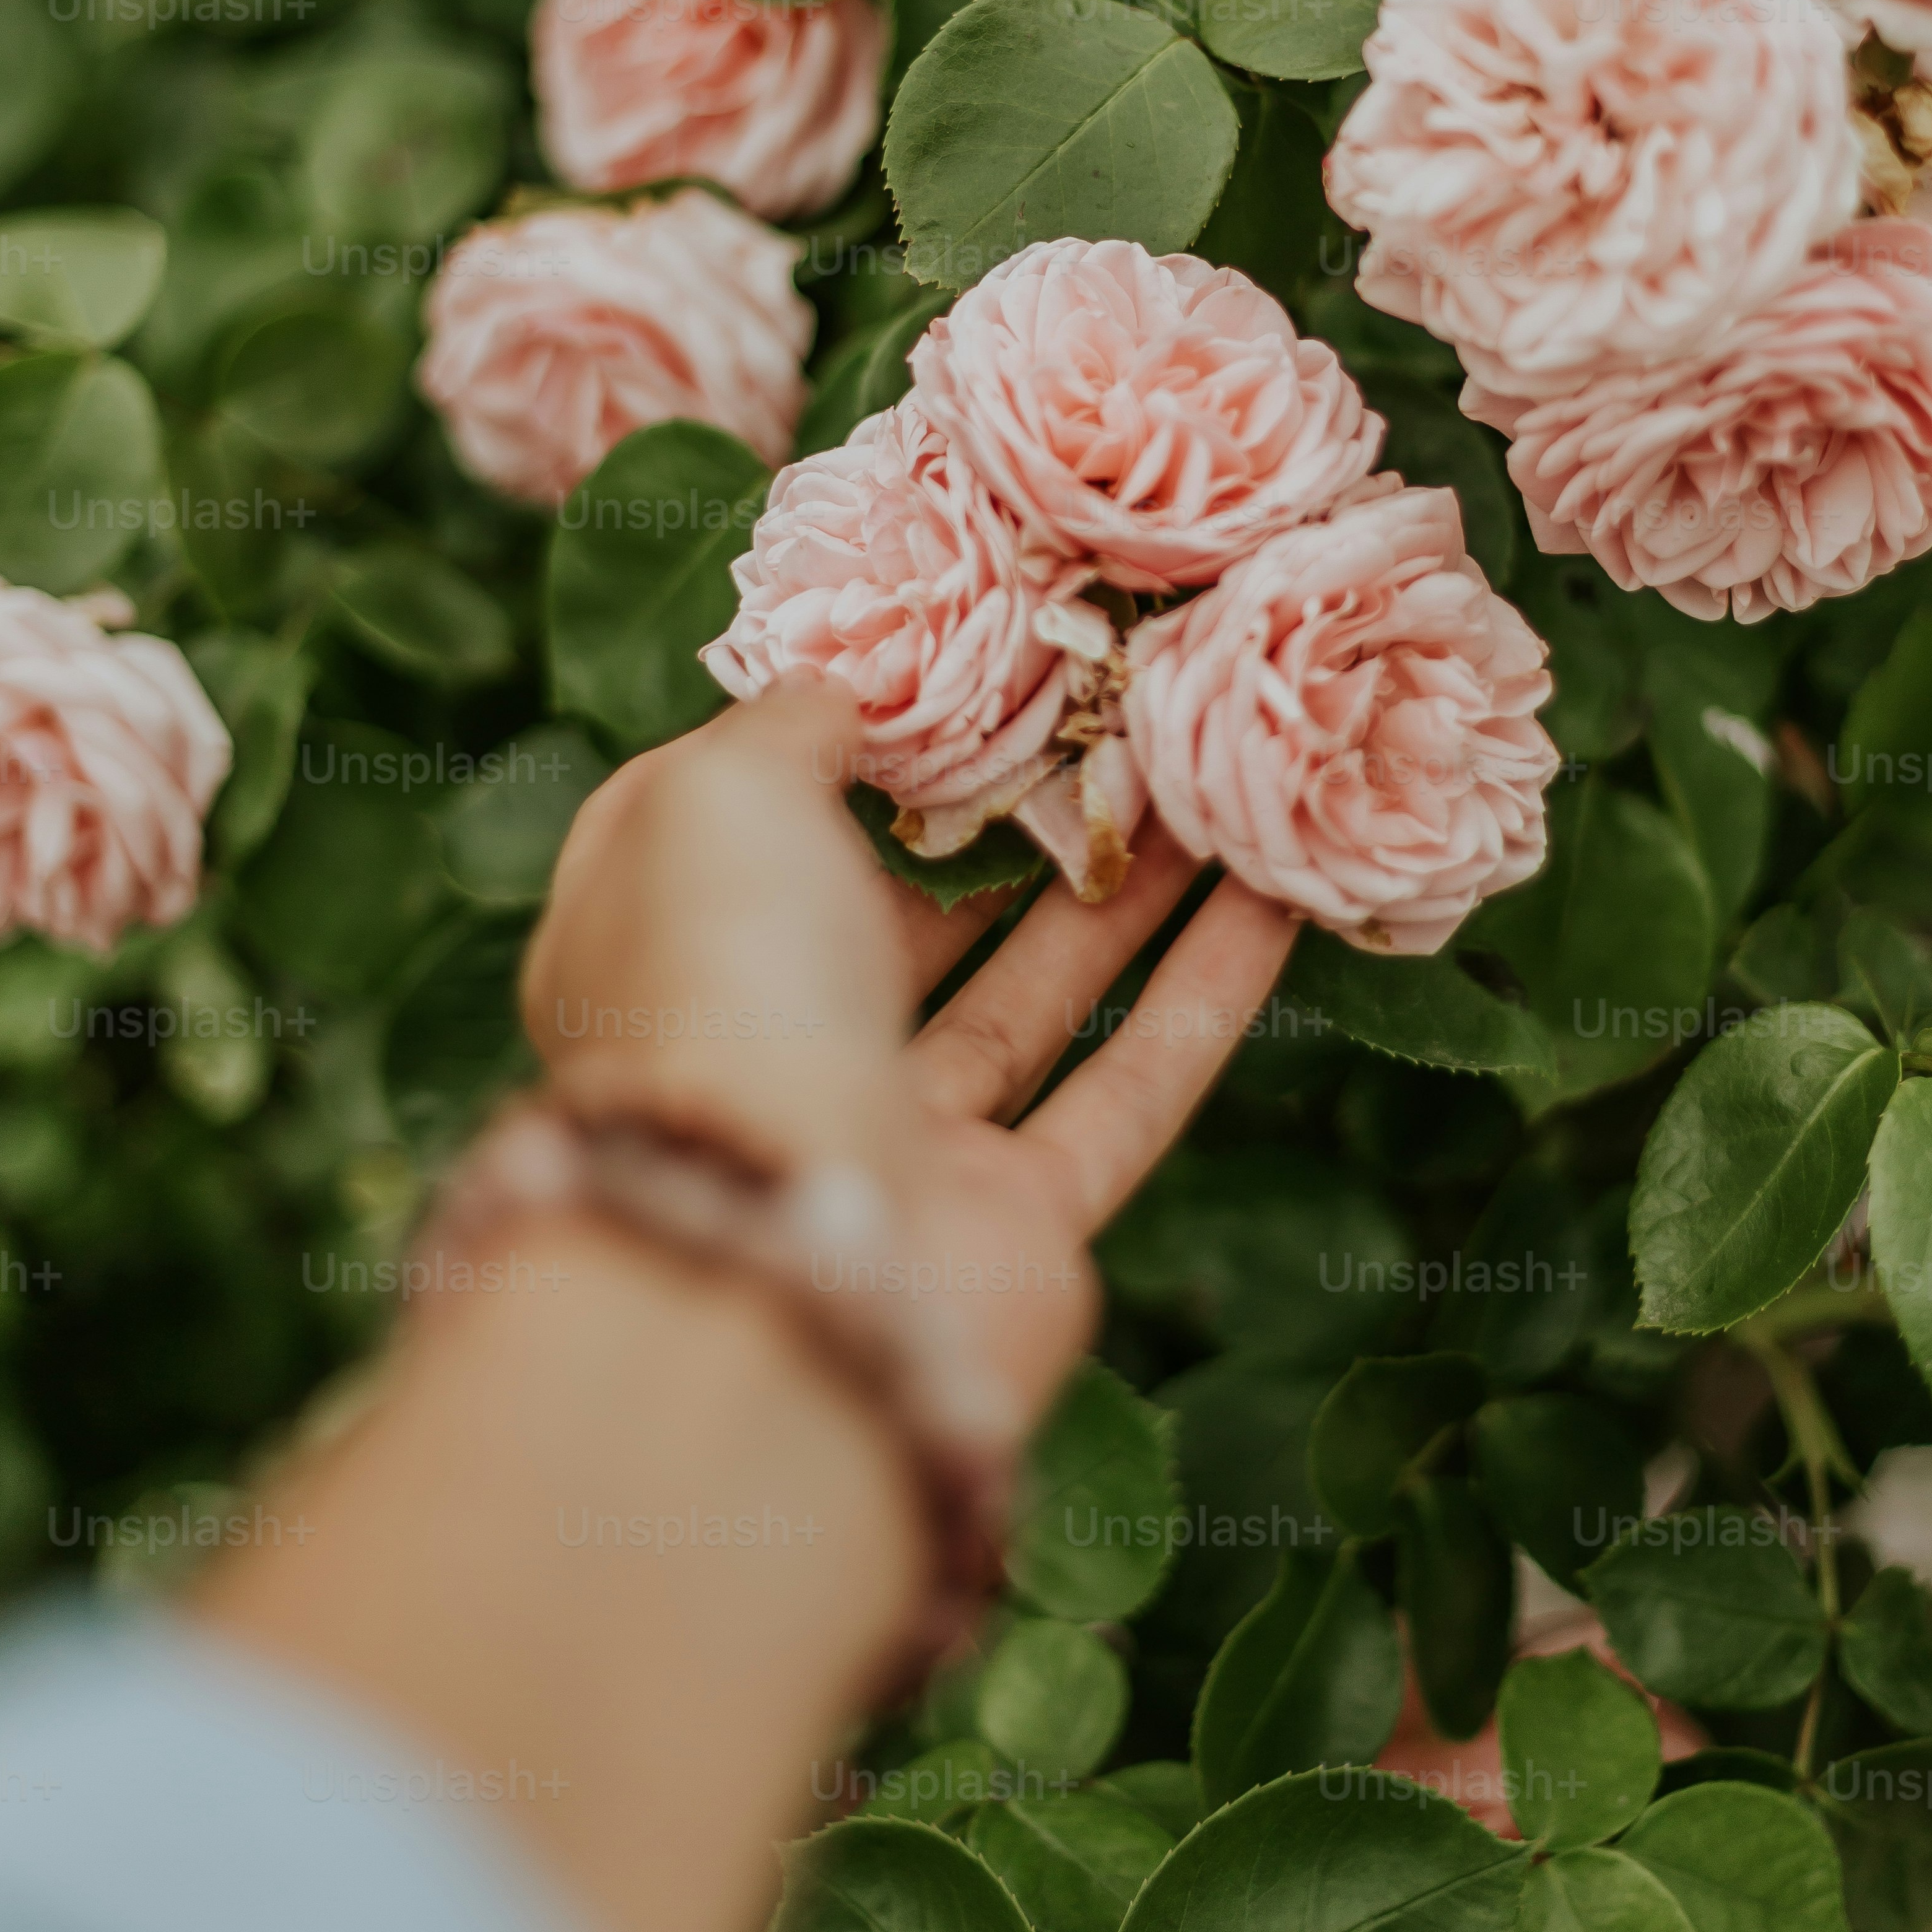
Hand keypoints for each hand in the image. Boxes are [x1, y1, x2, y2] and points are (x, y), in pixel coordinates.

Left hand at [523, 699, 1298, 1431]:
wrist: (786, 1261)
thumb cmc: (720, 991)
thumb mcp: (715, 798)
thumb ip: (785, 730)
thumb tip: (852, 694)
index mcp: (653, 953)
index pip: (735, 828)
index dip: (832, 745)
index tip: (944, 671)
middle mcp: (765, 1054)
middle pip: (898, 918)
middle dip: (1007, 820)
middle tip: (1113, 722)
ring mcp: (890, 1148)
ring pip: (1025, 1000)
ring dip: (1124, 891)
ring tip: (1216, 784)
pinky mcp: (1016, 1228)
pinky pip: (1125, 1092)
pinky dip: (1203, 995)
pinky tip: (1278, 901)